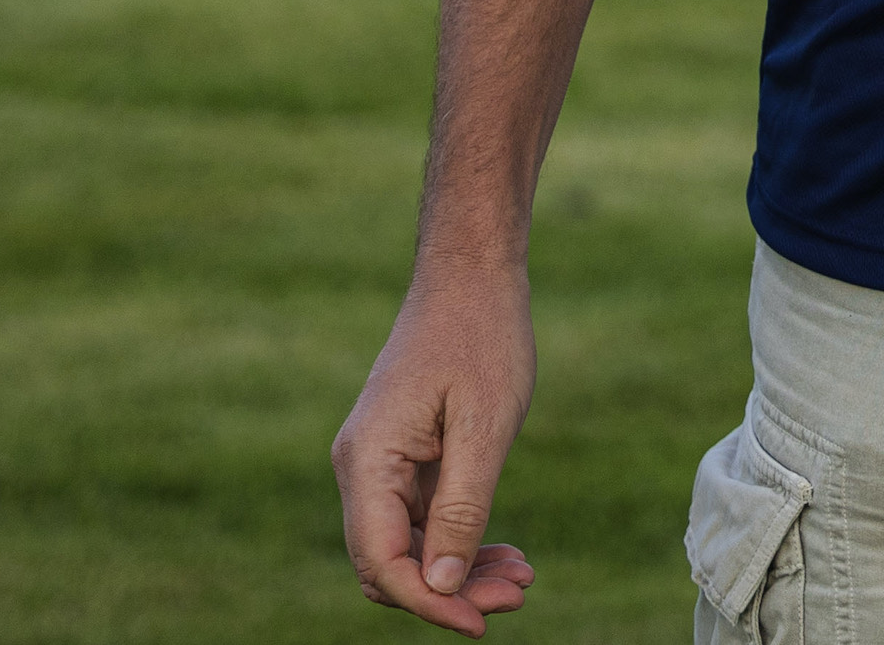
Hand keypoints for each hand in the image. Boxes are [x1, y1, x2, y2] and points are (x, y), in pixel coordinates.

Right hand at [333, 262, 540, 631]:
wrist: (472, 274)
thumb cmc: (483, 336)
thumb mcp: (486, 425)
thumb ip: (463, 508)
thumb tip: (440, 585)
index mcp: (368, 461)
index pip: (382, 561)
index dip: (430, 601)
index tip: (483, 621)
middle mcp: (361, 469)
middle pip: (392, 562)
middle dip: (450, 590)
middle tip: (518, 596)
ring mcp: (380, 464)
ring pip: (409, 545)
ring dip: (460, 570)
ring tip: (522, 578)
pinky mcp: (404, 458)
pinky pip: (422, 519)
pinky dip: (461, 539)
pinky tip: (507, 550)